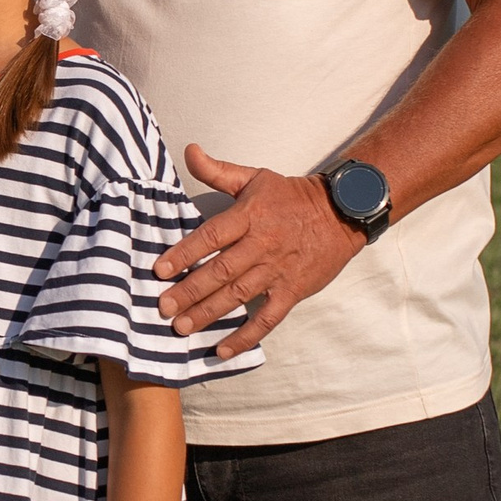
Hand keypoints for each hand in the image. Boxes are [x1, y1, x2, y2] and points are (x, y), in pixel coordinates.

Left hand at [157, 147, 362, 357]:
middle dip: (190, 291)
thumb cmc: (290, 196)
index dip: (184, 253)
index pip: (211, 237)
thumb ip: (218, 171)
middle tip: (163, 308)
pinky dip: (246, 336)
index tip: (159, 270)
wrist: (341, 213)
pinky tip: (221, 350)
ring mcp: (277, 271)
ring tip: (181, 328)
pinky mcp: (292, 291)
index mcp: (249, 216)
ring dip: (208, 314)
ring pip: (239, 296)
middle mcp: (261, 245)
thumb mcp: (255, 177)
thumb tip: (189, 150)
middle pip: (221, 272)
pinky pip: (267, 318)